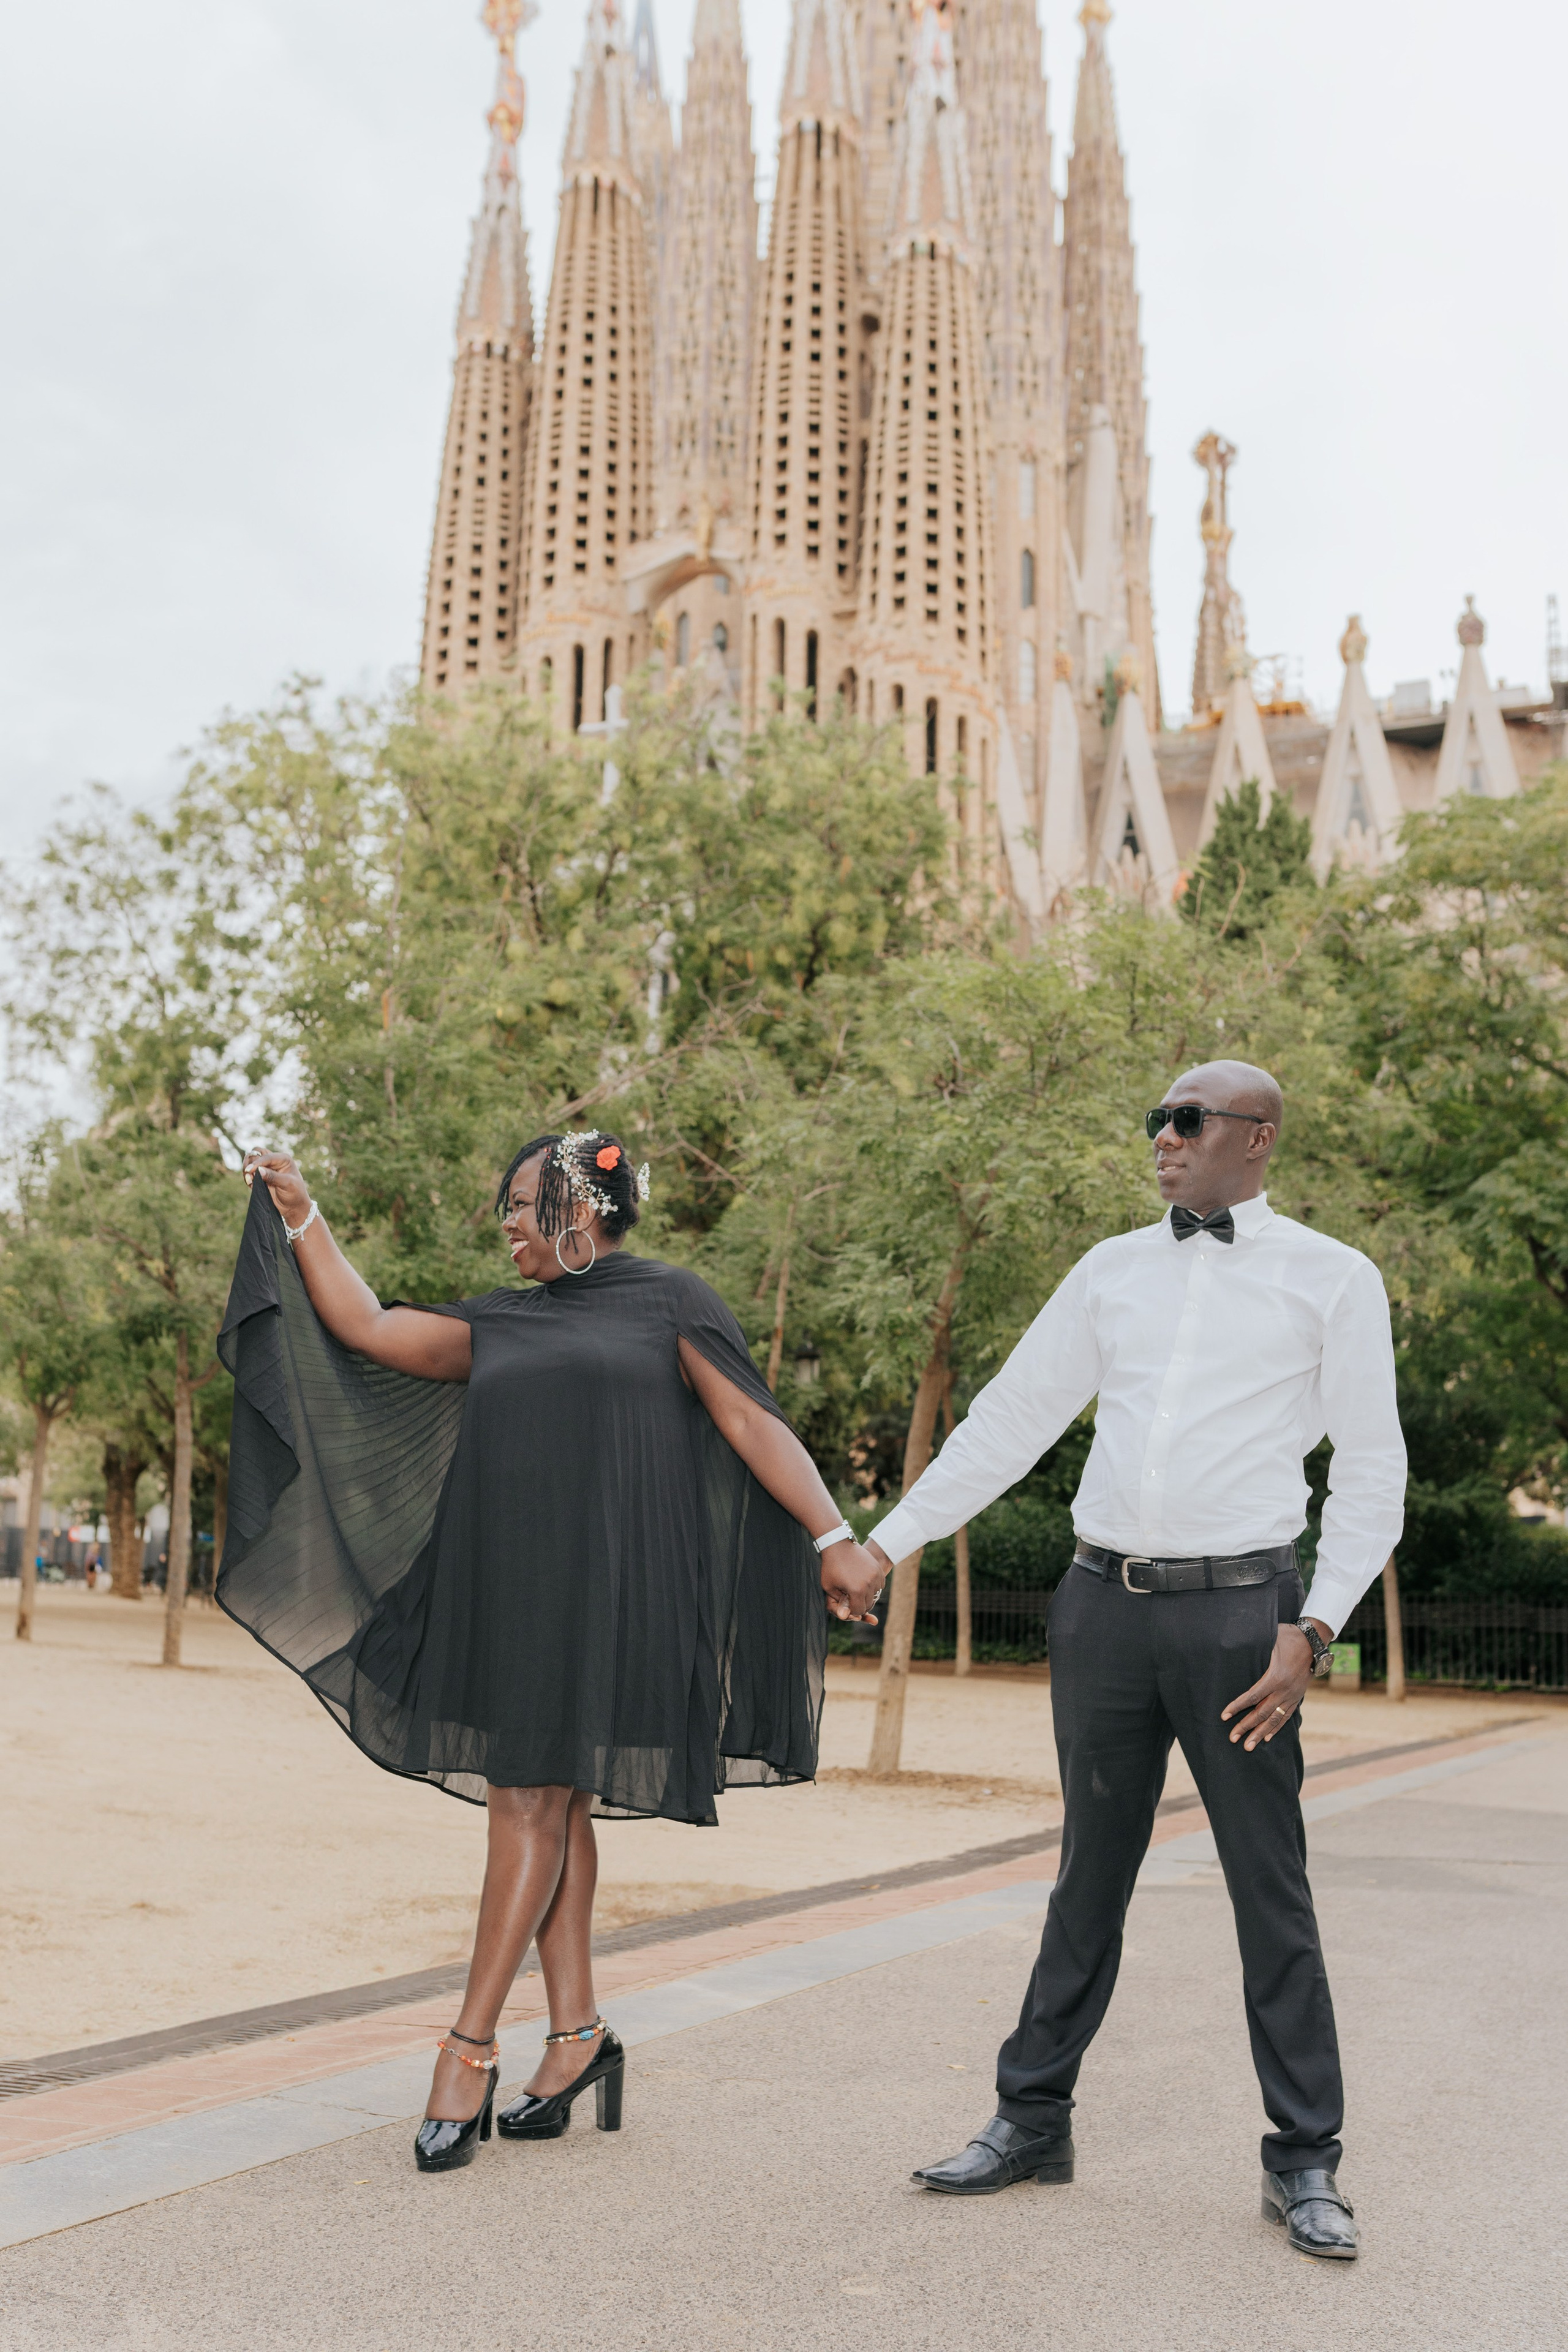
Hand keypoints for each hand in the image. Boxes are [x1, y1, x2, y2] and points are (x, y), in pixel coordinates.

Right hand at [243, 1150, 312, 1228]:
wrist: (293, 1207)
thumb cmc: (295, 1194)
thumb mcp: (287, 1184)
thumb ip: (273, 1177)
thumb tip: (259, 1170)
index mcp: (283, 1159)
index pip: (266, 1156)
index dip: (257, 1163)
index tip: (249, 1171)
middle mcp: (274, 1161)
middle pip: (255, 1153)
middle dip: (250, 1163)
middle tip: (249, 1174)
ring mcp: (266, 1168)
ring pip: (250, 1162)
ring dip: (247, 1170)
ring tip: (250, 1181)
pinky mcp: (260, 1177)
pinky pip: (249, 1173)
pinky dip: (247, 1177)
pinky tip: (252, 1185)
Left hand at [820, 1539, 884, 1623]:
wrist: (838, 1545)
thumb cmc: (830, 1567)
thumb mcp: (829, 1587)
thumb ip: (838, 1603)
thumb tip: (844, 1617)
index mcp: (856, 1590)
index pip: (859, 1611)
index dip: (852, 1610)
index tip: (845, 1603)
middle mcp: (869, 1584)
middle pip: (868, 1604)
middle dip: (859, 1603)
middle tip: (850, 1595)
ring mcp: (875, 1576)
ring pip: (875, 1595)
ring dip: (867, 1595)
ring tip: (856, 1588)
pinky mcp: (878, 1569)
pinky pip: (880, 1585)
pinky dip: (873, 1587)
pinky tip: (863, 1582)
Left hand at [1221, 1623, 1319, 1751]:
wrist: (1314, 1643)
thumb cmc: (1288, 1637)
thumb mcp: (1271, 1639)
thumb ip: (1254, 1646)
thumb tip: (1233, 1640)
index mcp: (1275, 1677)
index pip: (1252, 1696)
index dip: (1237, 1707)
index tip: (1224, 1716)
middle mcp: (1284, 1690)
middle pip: (1262, 1713)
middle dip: (1246, 1726)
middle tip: (1232, 1738)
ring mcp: (1292, 1696)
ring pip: (1274, 1719)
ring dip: (1260, 1733)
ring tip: (1248, 1746)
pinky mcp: (1297, 1698)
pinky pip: (1286, 1716)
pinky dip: (1276, 1728)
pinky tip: (1267, 1737)